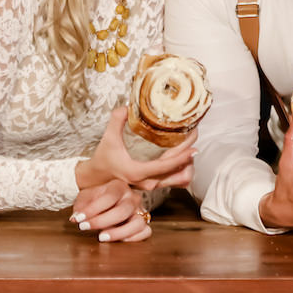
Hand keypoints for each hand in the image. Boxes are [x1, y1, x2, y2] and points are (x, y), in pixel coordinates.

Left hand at [70, 180, 151, 242]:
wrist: (105, 201)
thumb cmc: (95, 199)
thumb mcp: (85, 198)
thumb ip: (80, 207)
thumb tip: (75, 218)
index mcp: (119, 186)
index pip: (109, 197)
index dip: (92, 209)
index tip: (78, 219)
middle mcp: (132, 197)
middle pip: (122, 211)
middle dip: (101, 221)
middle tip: (85, 227)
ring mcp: (140, 210)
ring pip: (138, 223)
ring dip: (119, 233)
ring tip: (101, 237)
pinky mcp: (144, 222)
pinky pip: (146, 232)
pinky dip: (134, 238)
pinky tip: (119, 240)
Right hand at [75, 105, 195, 191]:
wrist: (98, 177)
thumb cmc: (104, 158)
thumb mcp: (108, 138)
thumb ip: (116, 121)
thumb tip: (128, 107)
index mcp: (137, 172)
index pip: (164, 166)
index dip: (180, 156)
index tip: (193, 146)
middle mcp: (147, 182)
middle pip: (177, 173)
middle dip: (188, 156)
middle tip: (194, 137)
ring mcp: (152, 186)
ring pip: (179, 180)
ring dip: (187, 164)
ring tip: (190, 146)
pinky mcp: (154, 185)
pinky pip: (175, 181)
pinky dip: (182, 170)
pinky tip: (184, 158)